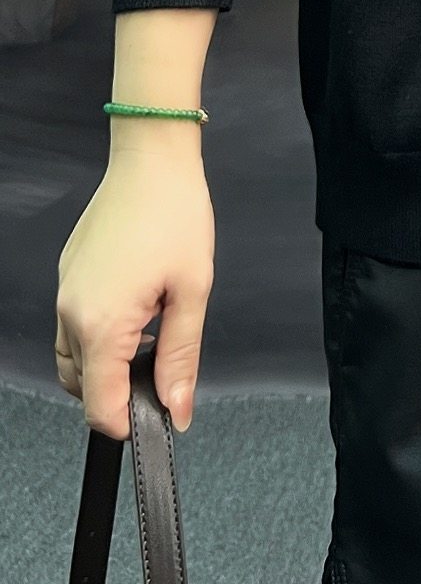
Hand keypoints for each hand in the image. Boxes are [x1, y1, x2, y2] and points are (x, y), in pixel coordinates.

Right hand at [55, 156, 215, 440]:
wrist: (152, 160)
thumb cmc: (174, 215)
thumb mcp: (192, 293)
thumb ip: (181, 359)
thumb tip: (177, 408)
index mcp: (100, 324)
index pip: (99, 406)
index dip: (129, 422)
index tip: (157, 415)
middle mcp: (72, 312)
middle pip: (80, 387)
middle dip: (116, 393)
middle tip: (160, 372)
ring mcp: (65, 292)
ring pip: (73, 358)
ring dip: (105, 366)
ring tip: (150, 337)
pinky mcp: (68, 275)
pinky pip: (73, 325)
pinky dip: (98, 336)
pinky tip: (135, 313)